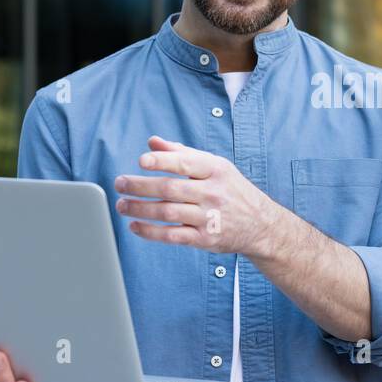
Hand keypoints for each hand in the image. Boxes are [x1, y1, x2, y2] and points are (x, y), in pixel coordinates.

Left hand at [114, 136, 277, 255]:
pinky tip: (135, 226)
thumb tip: (153, 142)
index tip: (141, 161)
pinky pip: (172, 235)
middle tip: (120, 184)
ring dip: (140, 208)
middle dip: (140, 186)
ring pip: (167, 212)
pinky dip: (150, 232)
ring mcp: (209, 217)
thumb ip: (183, 153)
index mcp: (216, 170)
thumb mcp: (216, 166)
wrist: (261, 225)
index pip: (185, 163)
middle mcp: (213, 193)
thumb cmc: (232, 190)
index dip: (162, 161)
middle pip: (170, 188)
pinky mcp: (205, 239)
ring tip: (122, 205)